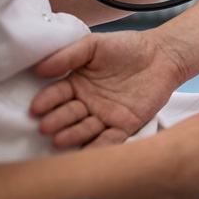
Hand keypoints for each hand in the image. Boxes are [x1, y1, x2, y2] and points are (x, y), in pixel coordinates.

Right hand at [31, 30, 184, 148]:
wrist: (162, 55)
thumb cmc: (126, 47)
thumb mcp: (95, 45)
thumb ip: (69, 55)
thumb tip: (39, 68)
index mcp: (76, 84)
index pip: (57, 94)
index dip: (47, 101)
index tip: (36, 108)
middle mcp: (87, 103)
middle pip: (69, 114)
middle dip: (57, 121)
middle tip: (46, 127)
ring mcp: (106, 116)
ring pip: (86, 129)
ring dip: (73, 135)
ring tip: (60, 140)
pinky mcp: (126, 125)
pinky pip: (111, 138)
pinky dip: (99, 146)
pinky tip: (88, 152)